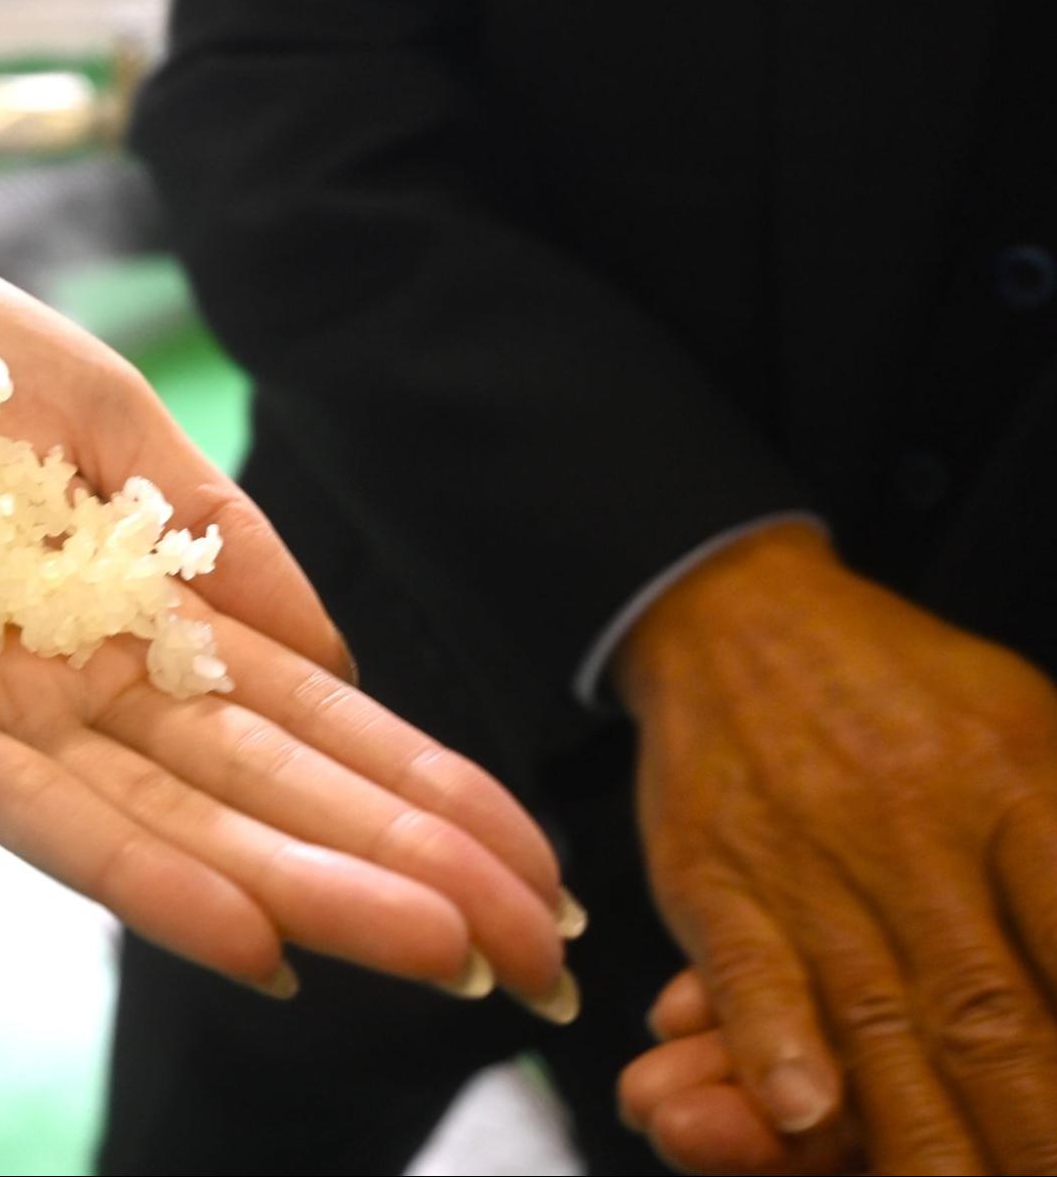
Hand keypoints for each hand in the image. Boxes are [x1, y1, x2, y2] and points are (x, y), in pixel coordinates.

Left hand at [0, 238, 574, 1004]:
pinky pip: (23, 813)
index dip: (415, 792)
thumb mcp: (103, 412)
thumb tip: (347, 660)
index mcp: (125, 619)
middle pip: (255, 796)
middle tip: (542, 958)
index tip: (534, 865)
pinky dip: (139, 875)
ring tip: (445, 955)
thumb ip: (219, 529)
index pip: (296, 723)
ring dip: (307, 892)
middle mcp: (66, 692)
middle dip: (399, 870)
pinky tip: (251, 942)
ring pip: (169, 823)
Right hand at [619, 520, 1056, 1172]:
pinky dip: (775, 1045)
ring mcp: (810, 859)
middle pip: (993, 1013)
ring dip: (923, 1137)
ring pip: (881, 1020)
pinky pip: (751, 972)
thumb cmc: (897, 683)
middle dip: (1033, 1132)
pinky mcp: (717, 877)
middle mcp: (917, 828)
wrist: (735, 617)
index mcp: (1016, 782)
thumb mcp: (1029, 726)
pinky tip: (802, 1111)